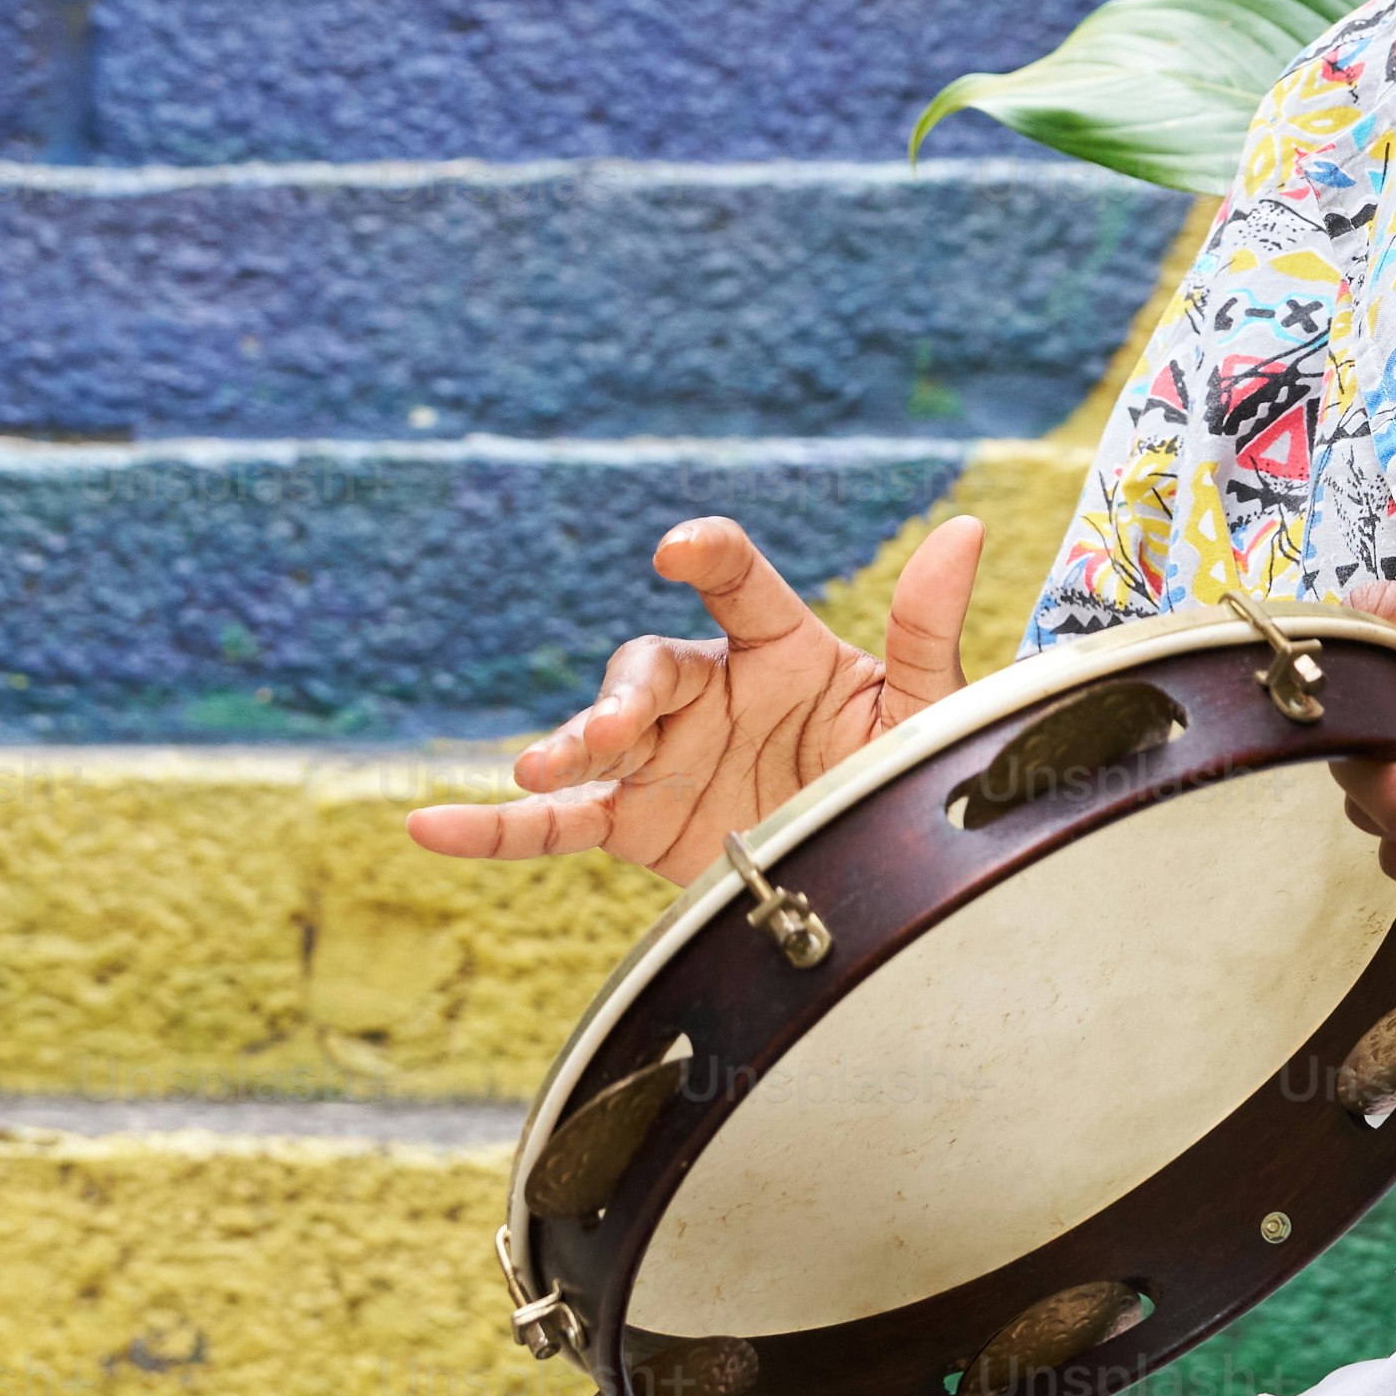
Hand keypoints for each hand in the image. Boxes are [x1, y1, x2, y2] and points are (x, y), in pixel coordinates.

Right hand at [412, 514, 984, 889]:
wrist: (878, 864)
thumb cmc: (899, 769)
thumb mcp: (926, 707)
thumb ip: (928, 625)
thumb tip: (965, 531)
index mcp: (781, 647)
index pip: (741, 584)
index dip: (712, 558)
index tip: (684, 549)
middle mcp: (711, 691)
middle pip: (650, 668)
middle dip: (627, 693)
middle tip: (617, 726)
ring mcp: (663, 755)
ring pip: (595, 738)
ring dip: (564, 747)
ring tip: (535, 770)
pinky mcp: (633, 820)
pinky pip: (552, 823)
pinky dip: (491, 828)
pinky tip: (430, 827)